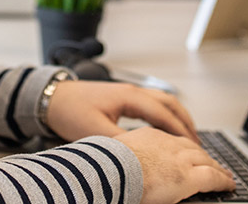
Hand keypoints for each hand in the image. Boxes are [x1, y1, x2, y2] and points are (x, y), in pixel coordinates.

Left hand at [47, 80, 197, 142]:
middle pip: (170, 103)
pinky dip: (163, 116)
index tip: (192, 146)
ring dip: (176, 117)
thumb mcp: (96, 132)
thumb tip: (141, 156)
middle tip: (197, 141)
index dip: (180, 131)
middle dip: (185, 121)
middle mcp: (132, 92)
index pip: (164, 114)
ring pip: (161, 102)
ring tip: (186, 135)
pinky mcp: (121, 98)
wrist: (50, 98)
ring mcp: (127, 93)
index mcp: (130, 97)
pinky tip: (163, 129)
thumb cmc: (69, 111)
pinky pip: (151, 104)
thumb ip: (121, 143)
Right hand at [115, 127, 234, 203]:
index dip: (182, 148)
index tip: (186, 154)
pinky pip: (213, 178)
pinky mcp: (188, 177)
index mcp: (147, 137)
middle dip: (204, 156)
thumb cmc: (105, 168)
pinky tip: (229, 185)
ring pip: (206, 161)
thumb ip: (126, 158)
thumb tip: (124, 167)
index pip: (171, 141)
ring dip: (216, 167)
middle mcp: (167, 145)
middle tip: (212, 163)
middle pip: (192, 148)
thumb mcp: (116, 155)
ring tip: (224, 175)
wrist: (108, 173)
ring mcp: (179, 160)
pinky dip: (223, 180)